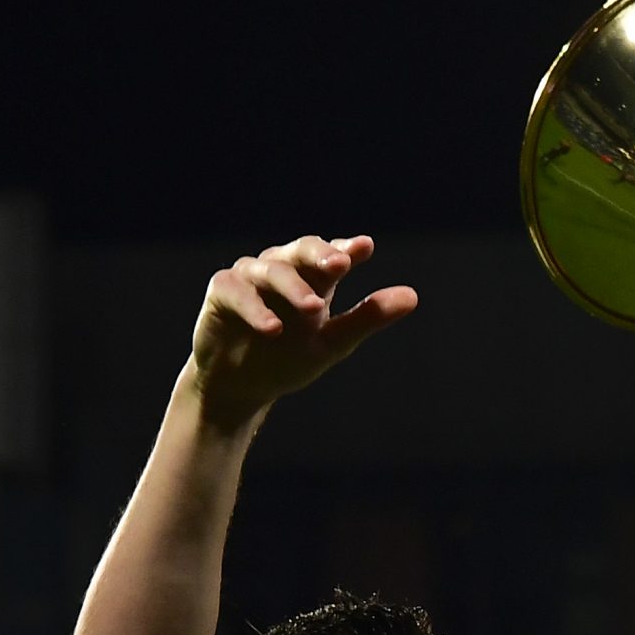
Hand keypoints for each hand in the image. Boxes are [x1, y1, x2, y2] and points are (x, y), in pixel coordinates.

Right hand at [185, 233, 416, 426]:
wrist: (239, 387)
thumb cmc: (287, 358)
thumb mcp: (332, 343)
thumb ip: (367, 318)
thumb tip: (413, 296)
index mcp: (313, 279)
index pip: (332, 256)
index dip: (346, 249)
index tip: (364, 248)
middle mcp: (283, 270)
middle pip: (302, 250)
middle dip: (320, 255)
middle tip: (340, 265)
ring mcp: (250, 278)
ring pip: (271, 269)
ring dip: (292, 286)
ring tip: (313, 309)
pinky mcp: (222, 292)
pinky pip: (237, 292)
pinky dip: (255, 308)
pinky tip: (272, 328)